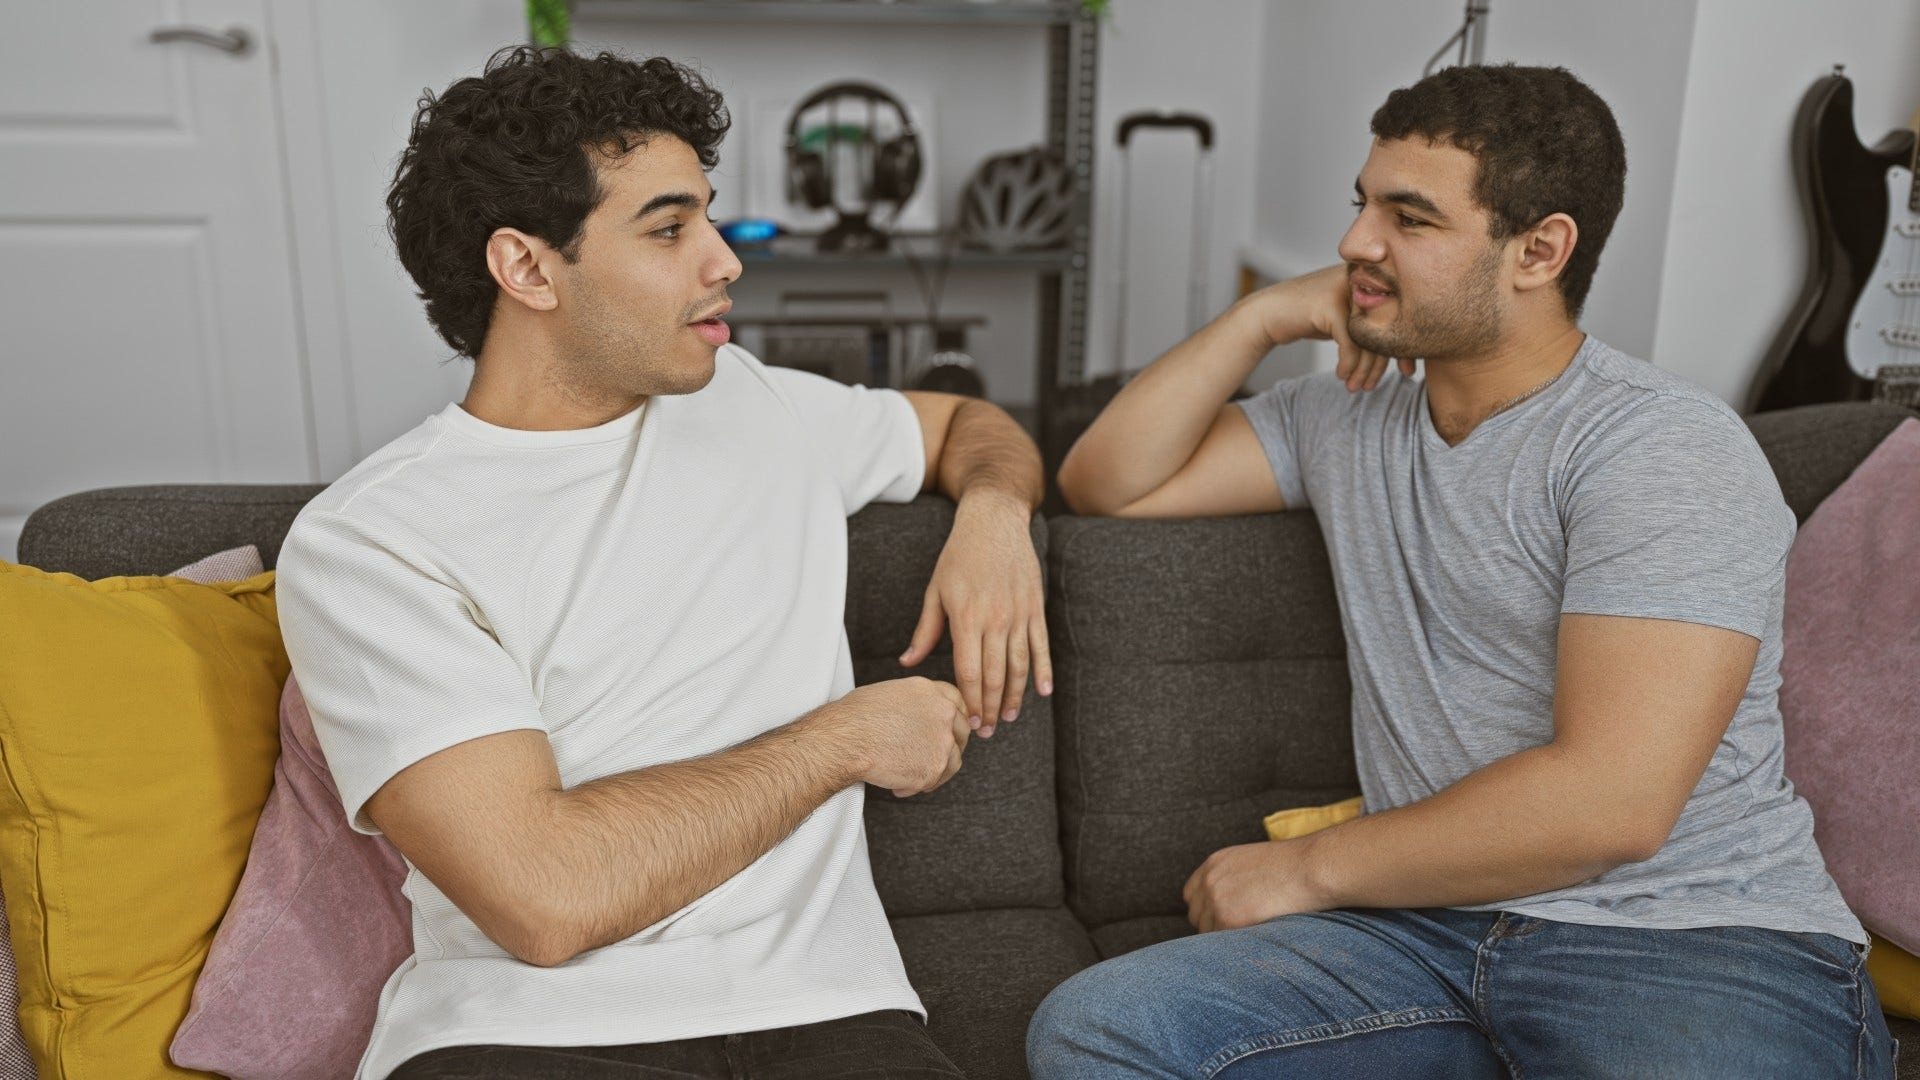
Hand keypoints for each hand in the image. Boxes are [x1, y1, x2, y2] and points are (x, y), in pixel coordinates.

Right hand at [817, 677, 971, 797]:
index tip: (948, 729)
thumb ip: (914, 703)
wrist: (846, 740)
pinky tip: (898, 785)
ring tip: (908, 774)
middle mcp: (943, 712)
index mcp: (930, 691)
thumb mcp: (890, 694)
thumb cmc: (855, 717)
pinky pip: (934, 781)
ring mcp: (942, 741)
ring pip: (953, 759)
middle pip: (962, 731)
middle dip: (949, 745)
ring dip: (934, 769)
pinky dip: (918, 786)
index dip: (953, 718)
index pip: (957, 702)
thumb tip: (916, 716)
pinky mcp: (935, 767)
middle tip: (929, 756)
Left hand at [899, 490, 1050, 737]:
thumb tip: (907, 663)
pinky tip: (1041, 692)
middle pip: (994, 675)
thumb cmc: (959, 556)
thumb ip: (925, 631)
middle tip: (986, 731)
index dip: (970, 701)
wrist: (994, 521)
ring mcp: (1018, 614)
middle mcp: (995, 619)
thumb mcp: (935, 591)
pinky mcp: (1035, 607)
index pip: (969, 672)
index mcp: (966, 617)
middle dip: (989, 707)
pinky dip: (1042, 671)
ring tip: (1008, 718)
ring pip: (1019, 665)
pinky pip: (1041, 646)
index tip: (969, 721)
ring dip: (1014, 696)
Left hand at [1182, 838, 1325, 932]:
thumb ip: (1233, 880)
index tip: (1222, 919)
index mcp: (1214, 863)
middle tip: (1241, 931)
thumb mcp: (1253, 863)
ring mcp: (1215, 900)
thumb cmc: (1293, 867)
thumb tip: (1232, 904)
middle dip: (1213, 926)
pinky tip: (1256, 939)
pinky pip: (1221, 944)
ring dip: (1225, 938)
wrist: (1310, 868)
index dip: (1206, 910)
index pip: (1192, 896)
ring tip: (1252, 934)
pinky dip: (1235, 946)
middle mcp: (1209, 880)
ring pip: (1207, 933)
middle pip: (1196, 916)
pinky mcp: (1228, 919)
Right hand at [1241, 264, 1417, 391]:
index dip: (1405, 348)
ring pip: (1368, 338)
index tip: (1408, 372)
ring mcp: (1346, 291)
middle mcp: (1363, 282)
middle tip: (1374, 386)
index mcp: (1374, 282)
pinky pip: (1350, 342)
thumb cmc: (1310, 318)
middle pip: (1386, 329)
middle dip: (1383, 364)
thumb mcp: (1347, 320)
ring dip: (1363, 370)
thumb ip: (1373, 326)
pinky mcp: (1330, 305)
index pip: (1400, 319)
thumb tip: (1408, 352)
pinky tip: (1341, 376)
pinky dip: (1348, 364)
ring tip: (1357, 388)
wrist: (1268, 313)